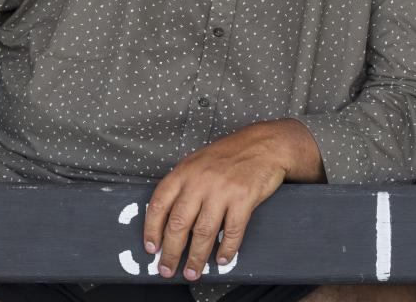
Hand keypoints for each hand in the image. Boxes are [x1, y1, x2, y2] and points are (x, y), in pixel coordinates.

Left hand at [142, 119, 322, 281]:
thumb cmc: (228, 155)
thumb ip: (182, 186)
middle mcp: (199, 181)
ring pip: (203, 232)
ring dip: (196, 257)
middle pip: (178, 223)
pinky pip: (232, 231)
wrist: (263, 145)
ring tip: (193, 271)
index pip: (159, 204)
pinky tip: (222, 259)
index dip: (151, 230)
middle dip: (171, 252)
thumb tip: (168, 219)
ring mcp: (221, 190)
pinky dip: (226, 249)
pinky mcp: (243, 198)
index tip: (151, 248)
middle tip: (167, 269)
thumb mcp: (197, 162)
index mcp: (183, 172)